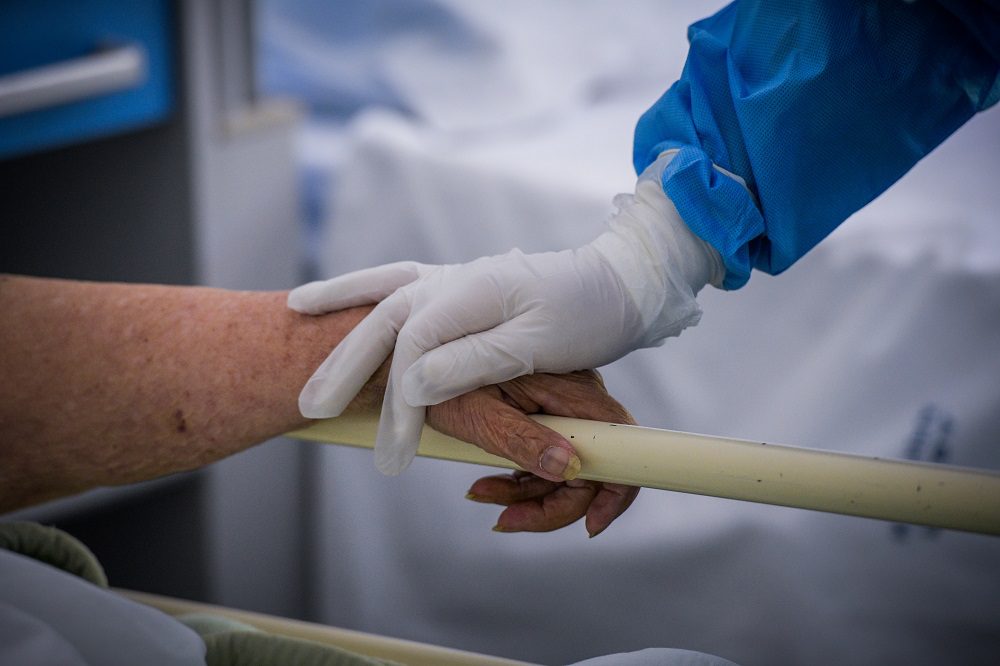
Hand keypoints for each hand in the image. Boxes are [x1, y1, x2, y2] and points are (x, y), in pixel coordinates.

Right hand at [289, 152, 721, 474]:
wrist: (614, 280)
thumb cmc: (584, 312)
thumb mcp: (537, 341)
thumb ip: (475, 360)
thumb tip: (415, 380)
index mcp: (468, 293)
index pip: (414, 350)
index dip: (399, 401)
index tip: (393, 447)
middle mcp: (449, 280)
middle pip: (382, 320)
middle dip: (344, 362)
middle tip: (310, 408)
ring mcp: (447, 278)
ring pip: (379, 293)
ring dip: (339, 309)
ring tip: (296, 312)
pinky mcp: (451, 284)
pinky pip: (390, 282)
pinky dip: (357, 287)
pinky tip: (329, 293)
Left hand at [426, 370, 638, 535]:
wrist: (418, 364)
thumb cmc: (442, 383)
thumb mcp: (478, 414)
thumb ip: (522, 440)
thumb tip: (568, 468)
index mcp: (570, 389)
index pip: (620, 441)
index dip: (615, 488)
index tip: (590, 524)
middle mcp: (577, 396)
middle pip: (590, 468)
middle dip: (550, 503)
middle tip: (504, 520)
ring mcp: (563, 407)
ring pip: (566, 470)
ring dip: (527, 495)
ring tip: (481, 493)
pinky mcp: (547, 417)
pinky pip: (548, 459)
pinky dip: (521, 481)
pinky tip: (488, 485)